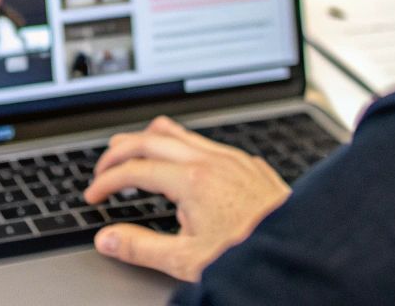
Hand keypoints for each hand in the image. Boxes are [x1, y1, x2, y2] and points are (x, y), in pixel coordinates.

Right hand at [82, 116, 289, 281]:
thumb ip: (140, 247)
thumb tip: (107, 239)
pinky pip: (205, 142)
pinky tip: (180, 166)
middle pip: (150, 138)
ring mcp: (232, 158)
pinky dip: (180, 146)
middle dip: (119, 152)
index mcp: (193, 181)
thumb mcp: (186, 261)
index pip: (135, 169)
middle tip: (103, 170)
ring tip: (132, 154)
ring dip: (149, 140)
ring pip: (179, 132)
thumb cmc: (250, 256)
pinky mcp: (248, 164)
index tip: (94, 196)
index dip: (106, 181)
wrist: (300, 254)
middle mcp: (212, 161)